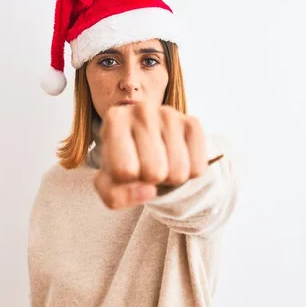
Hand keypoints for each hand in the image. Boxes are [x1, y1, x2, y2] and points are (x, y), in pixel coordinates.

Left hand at [94, 102, 208, 209]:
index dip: (126, 181)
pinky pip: (198, 168)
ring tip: (159, 162)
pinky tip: (175, 158)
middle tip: (144, 167)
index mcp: (115, 119)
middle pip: (154, 172)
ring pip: (178, 172)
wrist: (145, 145)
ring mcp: (170, 114)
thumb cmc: (122, 163)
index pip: (124, 170)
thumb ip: (115, 197)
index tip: (124, 168)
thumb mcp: (108, 184)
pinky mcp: (193, 123)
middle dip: (150, 180)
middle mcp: (142, 109)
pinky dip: (188, 173)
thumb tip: (149, 191)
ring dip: (169, 178)